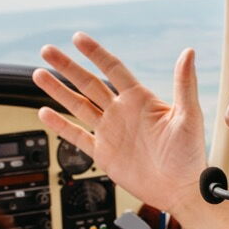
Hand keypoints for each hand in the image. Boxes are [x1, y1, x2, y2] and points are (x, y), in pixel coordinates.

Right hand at [32, 33, 206, 215]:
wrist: (180, 190)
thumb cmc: (189, 155)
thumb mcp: (189, 116)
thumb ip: (184, 83)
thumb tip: (189, 52)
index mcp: (140, 100)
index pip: (113, 69)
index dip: (95, 53)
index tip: (78, 38)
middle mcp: (122, 112)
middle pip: (89, 83)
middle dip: (67, 67)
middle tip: (48, 51)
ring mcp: (110, 132)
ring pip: (78, 106)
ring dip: (59, 91)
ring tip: (39, 74)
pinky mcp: (103, 153)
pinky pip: (77, 136)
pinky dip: (60, 125)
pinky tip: (44, 113)